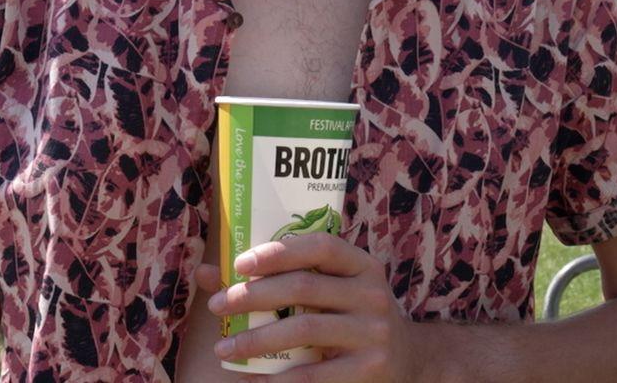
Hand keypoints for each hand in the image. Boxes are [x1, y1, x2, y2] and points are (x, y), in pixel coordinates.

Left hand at [196, 233, 413, 381]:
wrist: (408, 362)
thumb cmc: (353, 319)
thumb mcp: (332, 292)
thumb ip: (279, 279)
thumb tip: (208, 274)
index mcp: (363, 266)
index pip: (321, 246)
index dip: (279, 251)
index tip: (240, 264)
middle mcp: (373, 294)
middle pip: (304, 287)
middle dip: (254, 295)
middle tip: (219, 305)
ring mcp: (373, 333)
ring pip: (304, 330)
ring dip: (255, 339)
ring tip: (224, 347)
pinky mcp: (369, 369)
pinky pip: (313, 375)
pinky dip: (276, 378)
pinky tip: (251, 378)